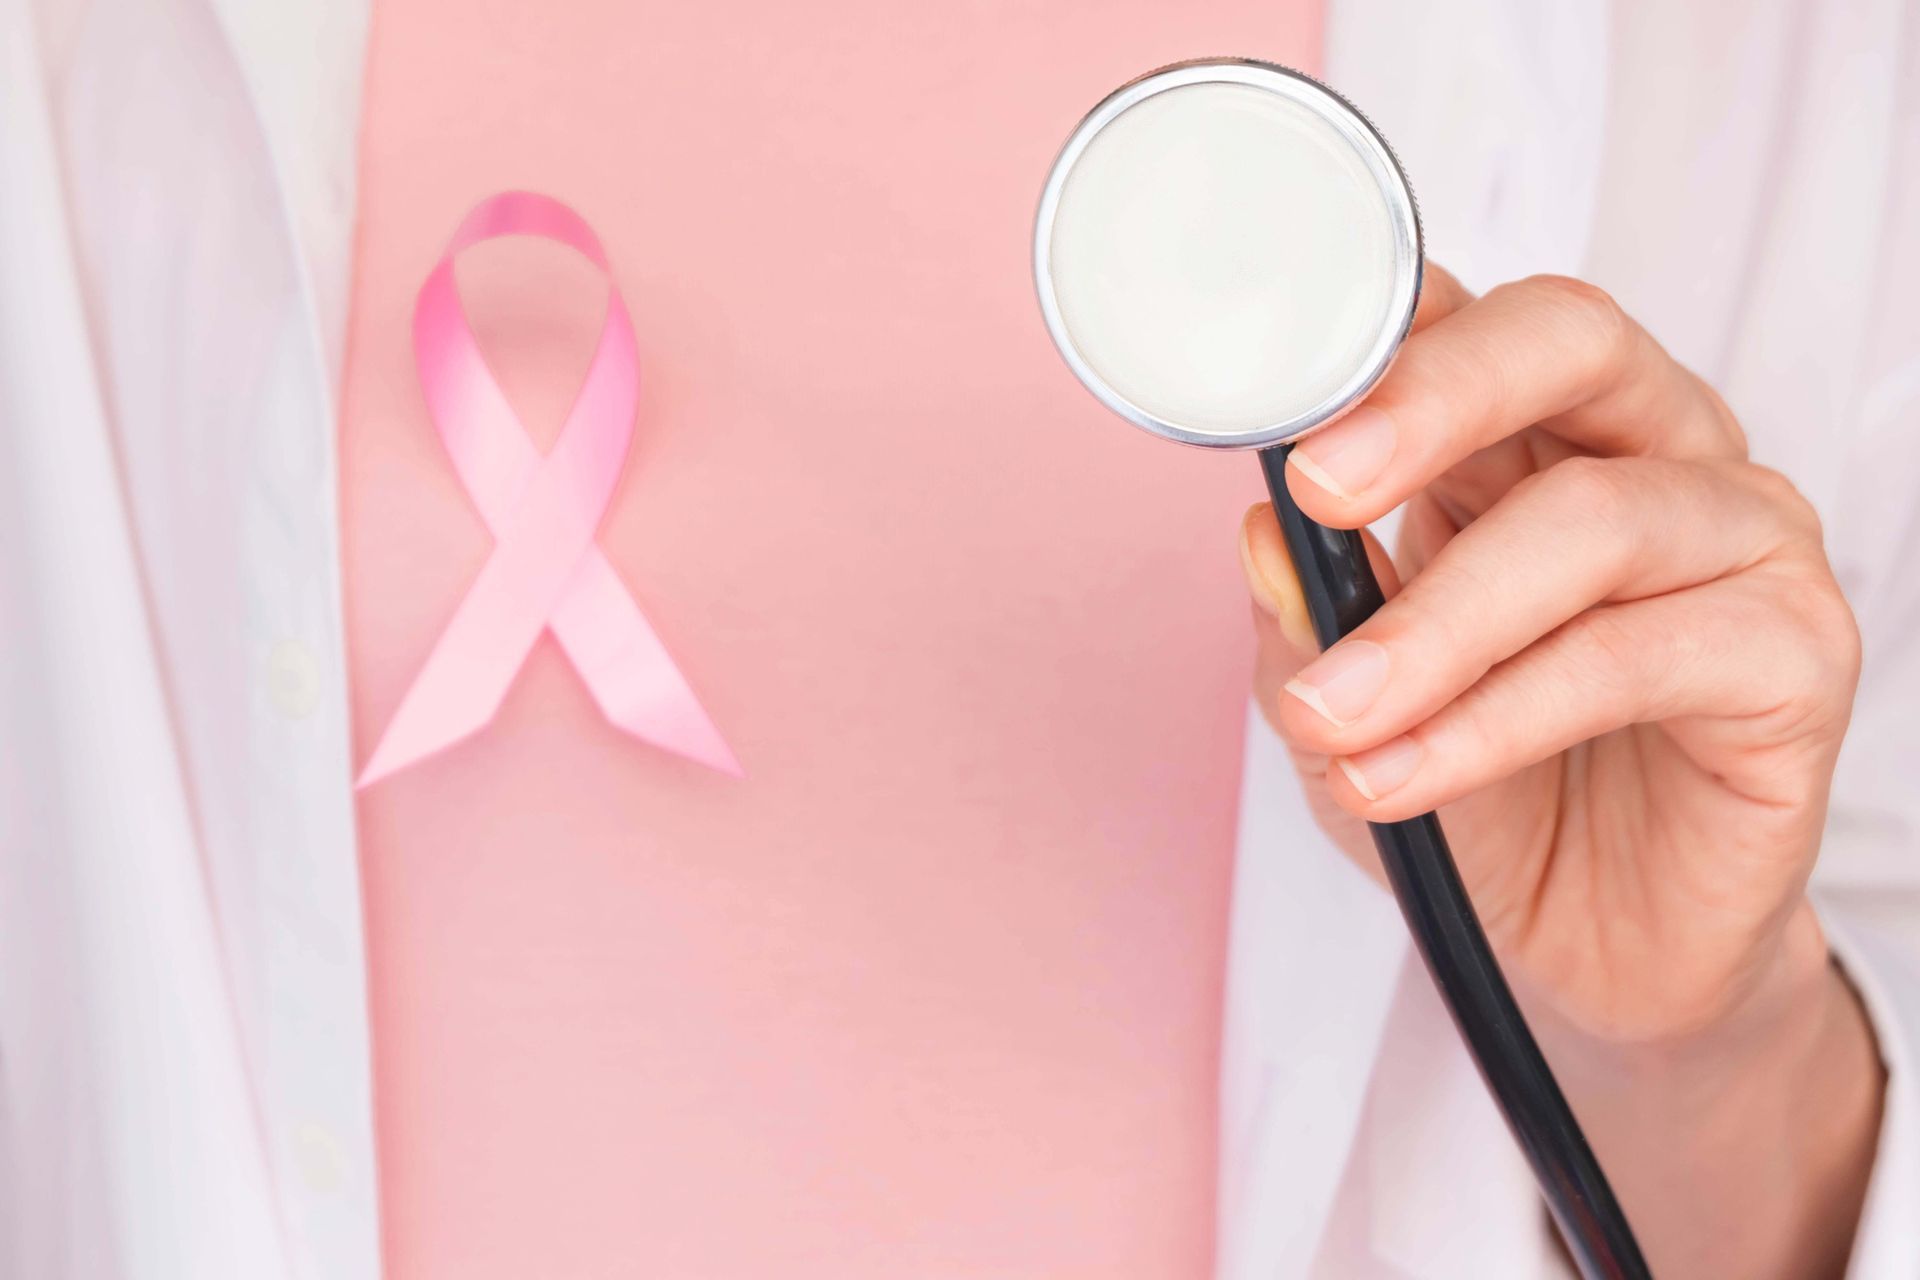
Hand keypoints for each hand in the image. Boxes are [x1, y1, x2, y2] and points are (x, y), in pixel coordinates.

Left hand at [1240, 268, 1881, 1278]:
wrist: (1592, 948)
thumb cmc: (1481, 798)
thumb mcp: (1349, 705)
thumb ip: (1311, 611)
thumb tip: (1261, 531)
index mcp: (1532, 432)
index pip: (1466, 319)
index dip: (1373, 328)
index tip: (1269, 390)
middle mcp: (1648, 454)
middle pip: (1567, 339)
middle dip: (1430, 402)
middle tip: (1319, 487)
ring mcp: (1739, 542)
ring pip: (1595, 519)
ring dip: (1436, 626)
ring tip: (1331, 714)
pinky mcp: (1794, 656)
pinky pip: (1639, 656)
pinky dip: (1498, 719)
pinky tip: (1404, 776)